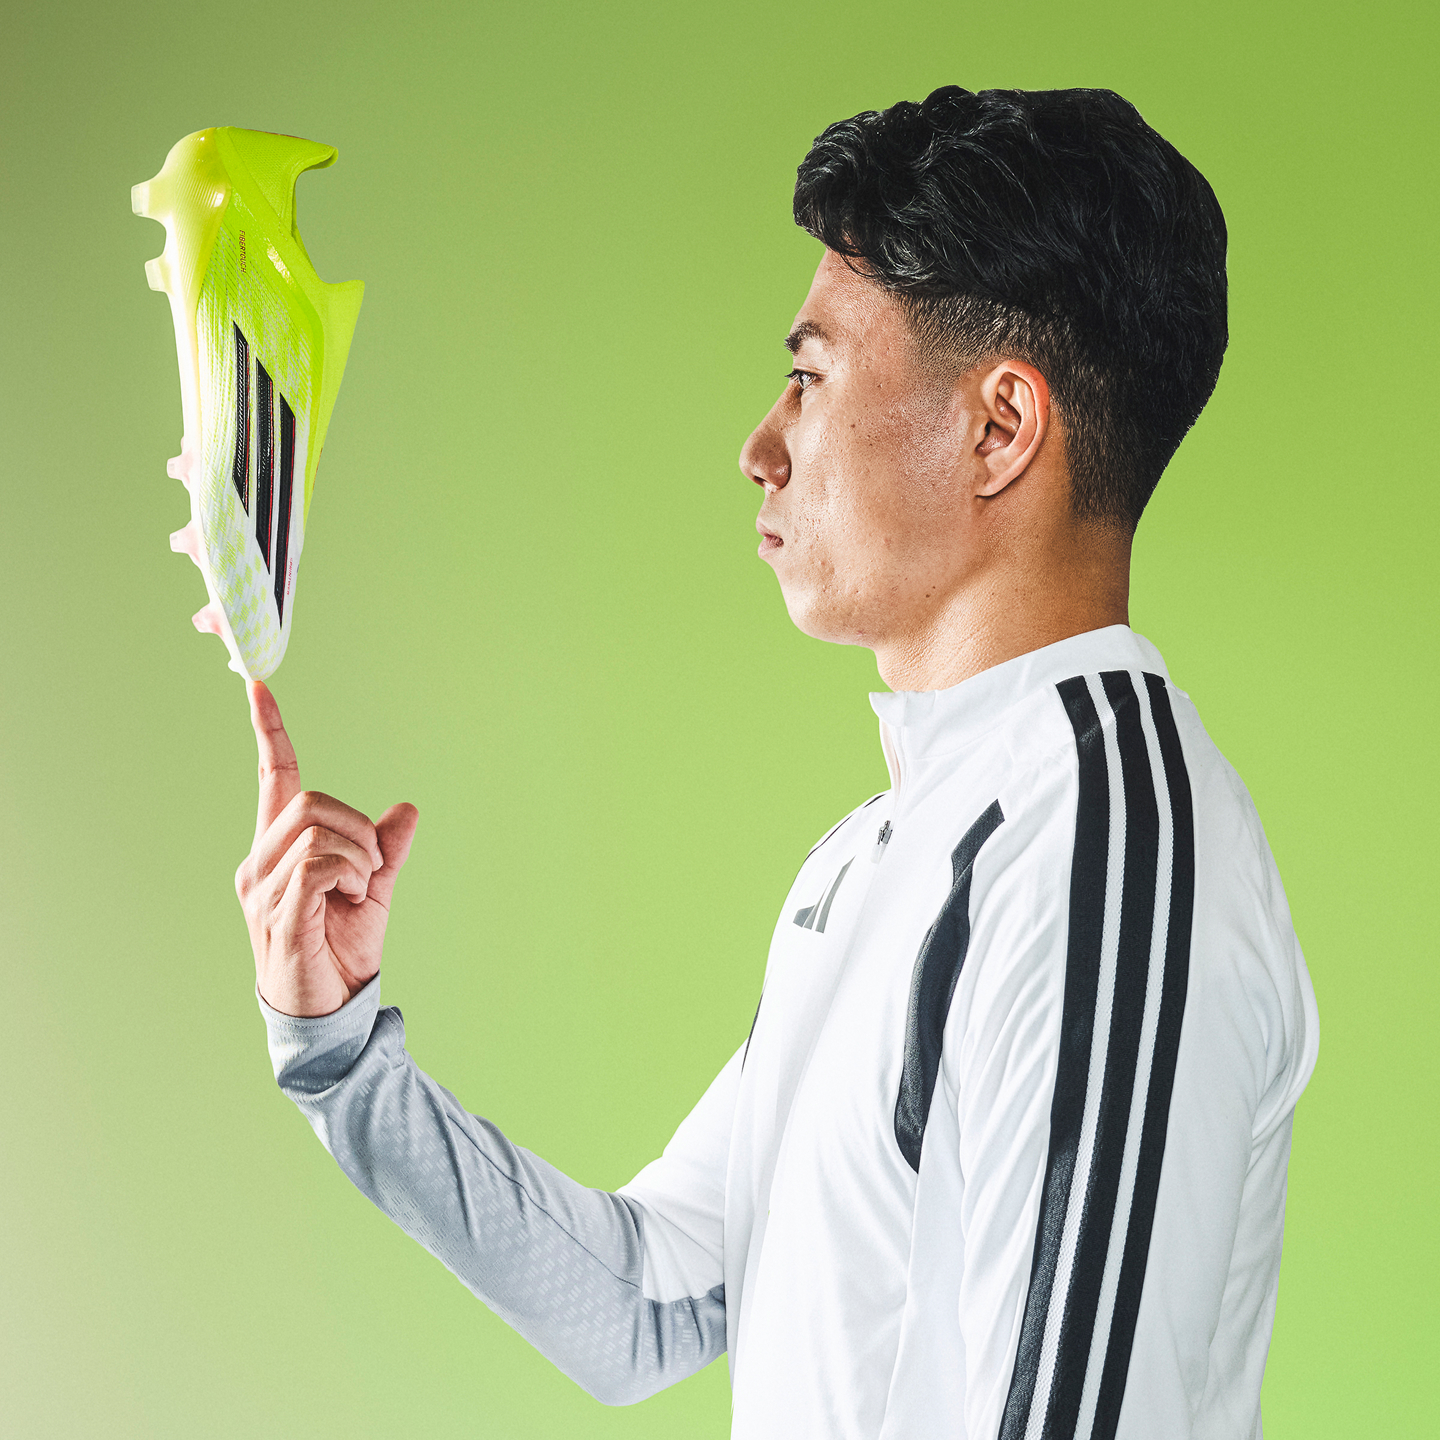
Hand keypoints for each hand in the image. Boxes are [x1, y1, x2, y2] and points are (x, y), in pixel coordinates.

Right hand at [236, 680, 418, 1016]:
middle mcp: (259, 864)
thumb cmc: (342, 951)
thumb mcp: (374, 889)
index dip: (268, 733)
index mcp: (278, 850)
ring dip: (359, 856)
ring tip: (358, 892)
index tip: (259, 688)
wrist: (331, 1014)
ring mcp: (263, 890)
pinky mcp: (279, 916)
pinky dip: (348, 875)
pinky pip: (318, 866)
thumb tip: (408, 808)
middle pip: (310, 801)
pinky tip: (349, 900)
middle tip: (370, 872)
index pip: (271, 779)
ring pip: (317, 830)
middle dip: (358, 829)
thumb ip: (387, 848)